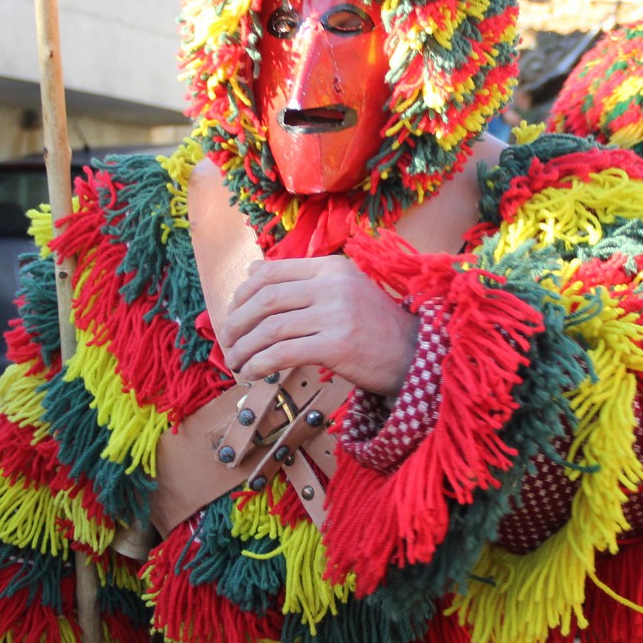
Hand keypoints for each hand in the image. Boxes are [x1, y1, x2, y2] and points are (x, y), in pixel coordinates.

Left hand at [220, 257, 419, 394]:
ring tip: (236, 362)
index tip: (233, 312)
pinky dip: (260, 364)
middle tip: (227, 341)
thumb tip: (253, 271)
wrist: (415, 355)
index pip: (273, 272)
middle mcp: (333, 286)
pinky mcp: (337, 346)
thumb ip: (303, 281)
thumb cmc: (376, 327)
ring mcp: (336, 315)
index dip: (243, 293)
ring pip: (270, 328)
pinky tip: (252, 374)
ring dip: (244, 347)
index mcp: (333, 268)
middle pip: (266, 299)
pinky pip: (283, 353)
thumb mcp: (344, 291)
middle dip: (237, 322)